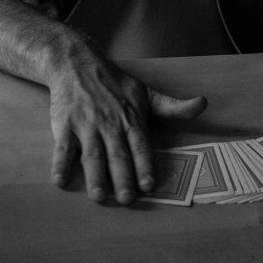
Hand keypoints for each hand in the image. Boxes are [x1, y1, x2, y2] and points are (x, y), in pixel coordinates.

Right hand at [47, 52, 206, 203]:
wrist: (76, 63)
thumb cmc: (114, 82)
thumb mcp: (146, 92)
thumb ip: (172, 106)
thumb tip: (202, 104)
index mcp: (130, 119)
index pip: (140, 146)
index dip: (144, 166)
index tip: (148, 185)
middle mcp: (109, 124)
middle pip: (117, 155)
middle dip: (122, 178)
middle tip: (126, 199)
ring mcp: (85, 125)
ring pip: (91, 155)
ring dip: (94, 177)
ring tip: (98, 197)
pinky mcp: (64, 125)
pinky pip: (62, 148)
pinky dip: (60, 165)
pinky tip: (59, 182)